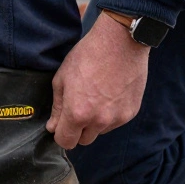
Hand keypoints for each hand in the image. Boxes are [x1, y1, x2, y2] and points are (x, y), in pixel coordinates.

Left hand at [46, 12, 150, 149]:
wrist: (120, 42)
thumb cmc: (87, 56)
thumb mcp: (62, 78)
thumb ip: (57, 107)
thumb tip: (53, 127)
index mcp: (77, 113)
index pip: (65, 141)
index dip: (60, 133)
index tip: (61, 124)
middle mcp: (99, 121)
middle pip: (84, 140)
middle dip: (77, 130)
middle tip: (78, 107)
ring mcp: (117, 118)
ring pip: (100, 131)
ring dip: (95, 122)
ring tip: (96, 96)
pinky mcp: (131, 112)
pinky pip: (115, 122)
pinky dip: (110, 114)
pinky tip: (109, 93)